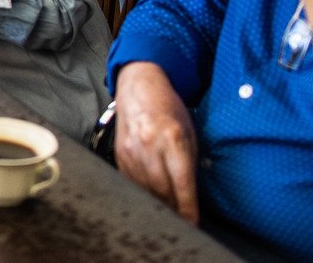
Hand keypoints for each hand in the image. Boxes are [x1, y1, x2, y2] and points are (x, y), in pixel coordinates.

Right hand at [113, 62, 198, 222]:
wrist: (137, 88)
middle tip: (182, 222)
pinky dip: (142, 193)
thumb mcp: (188, 131)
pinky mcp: (119, 155)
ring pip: (145, 190)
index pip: (182, 183)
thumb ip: (189, 161)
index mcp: (172, 138)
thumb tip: (189, 194)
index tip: (193, 224)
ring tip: (167, 212)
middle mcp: (149, 145)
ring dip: (158, 204)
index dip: (188, 208)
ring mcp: (131, 151)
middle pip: (162, 190)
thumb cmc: (169, 109)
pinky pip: (131, 182)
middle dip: (174, 210)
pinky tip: (150, 197)